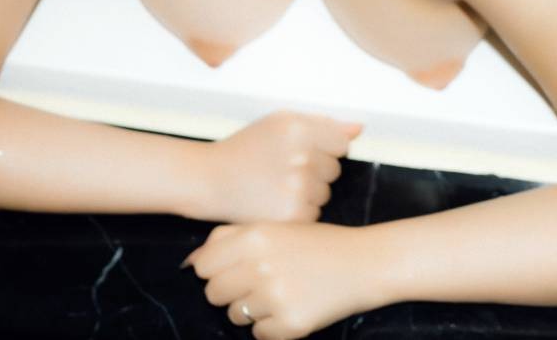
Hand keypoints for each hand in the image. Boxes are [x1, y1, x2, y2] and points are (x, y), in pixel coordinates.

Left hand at [183, 221, 378, 338]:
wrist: (365, 262)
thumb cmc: (317, 243)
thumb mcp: (275, 227)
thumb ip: (230, 238)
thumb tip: (191, 263)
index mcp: (254, 237)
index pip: (204, 266)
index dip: (215, 270)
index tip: (232, 270)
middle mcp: (260, 266)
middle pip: (214, 294)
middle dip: (230, 292)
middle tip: (258, 284)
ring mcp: (275, 297)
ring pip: (235, 316)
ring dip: (252, 310)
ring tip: (281, 292)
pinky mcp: (291, 324)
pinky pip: (260, 335)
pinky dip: (273, 327)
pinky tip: (294, 306)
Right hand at [198, 110, 360, 223]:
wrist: (210, 179)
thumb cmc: (246, 148)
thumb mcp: (280, 123)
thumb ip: (323, 124)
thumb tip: (359, 129)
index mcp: (300, 129)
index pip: (340, 144)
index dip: (322, 149)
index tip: (300, 152)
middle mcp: (302, 157)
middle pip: (334, 170)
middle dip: (315, 171)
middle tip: (282, 170)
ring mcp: (298, 188)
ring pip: (325, 194)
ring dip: (308, 193)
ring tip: (276, 186)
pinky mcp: (292, 215)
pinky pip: (313, 214)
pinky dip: (298, 212)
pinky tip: (275, 203)